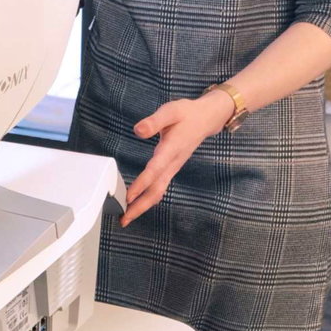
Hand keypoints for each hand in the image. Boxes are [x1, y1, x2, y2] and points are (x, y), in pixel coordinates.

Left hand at [121, 90, 234, 226]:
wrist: (206, 119)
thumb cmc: (187, 114)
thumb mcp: (171, 111)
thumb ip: (154, 121)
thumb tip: (138, 130)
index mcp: (172, 149)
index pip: (154, 170)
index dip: (141, 184)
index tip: (128, 197)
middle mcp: (173, 162)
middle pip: (157, 190)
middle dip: (140, 206)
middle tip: (124, 219)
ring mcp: (173, 167)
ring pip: (158, 191)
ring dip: (143, 205)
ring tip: (126, 217)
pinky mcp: (171, 168)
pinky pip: (159, 187)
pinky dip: (148, 197)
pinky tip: (137, 203)